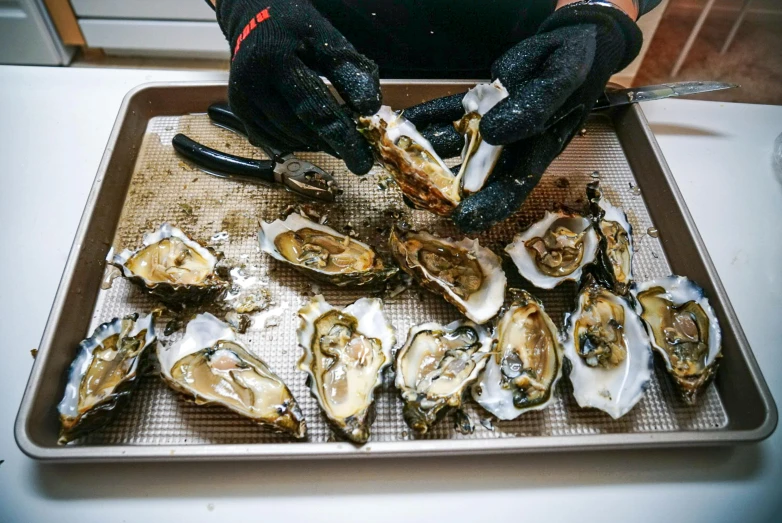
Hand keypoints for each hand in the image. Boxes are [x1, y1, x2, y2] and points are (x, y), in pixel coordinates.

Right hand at [215, 0, 380, 173]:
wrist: (254, 20)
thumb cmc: (296, 31)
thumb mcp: (326, 40)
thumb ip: (349, 72)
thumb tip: (369, 109)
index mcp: (276, 61)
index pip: (315, 107)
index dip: (341, 136)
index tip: (362, 160)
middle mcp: (253, 82)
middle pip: (299, 127)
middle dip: (331, 144)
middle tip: (356, 156)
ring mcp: (242, 99)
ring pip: (285, 137)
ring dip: (314, 143)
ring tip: (333, 138)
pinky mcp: (239, 111)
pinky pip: (271, 139)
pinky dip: (294, 141)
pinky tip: (310, 135)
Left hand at [406, 4, 641, 231]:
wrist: (575, 42)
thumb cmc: (576, 63)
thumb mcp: (562, 80)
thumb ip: (533, 108)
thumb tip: (494, 133)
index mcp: (539, 147)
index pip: (515, 184)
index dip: (491, 205)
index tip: (464, 218)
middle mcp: (514, 144)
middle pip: (480, 174)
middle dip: (448, 188)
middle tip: (417, 196)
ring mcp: (495, 124)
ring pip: (460, 144)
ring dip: (431, 153)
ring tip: (400, 161)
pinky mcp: (482, 103)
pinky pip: (454, 113)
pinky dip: (432, 117)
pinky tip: (409, 120)